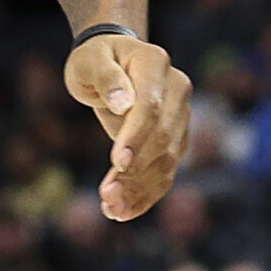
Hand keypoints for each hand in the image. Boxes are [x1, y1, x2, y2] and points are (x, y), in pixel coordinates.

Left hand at [63, 33, 190, 221]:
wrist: (113, 60)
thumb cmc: (95, 59)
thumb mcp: (89, 60)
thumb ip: (104, 76)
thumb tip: (123, 103)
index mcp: (155, 64)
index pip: (151, 106)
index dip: (136, 136)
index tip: (118, 163)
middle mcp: (177, 89)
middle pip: (162, 138)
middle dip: (136, 171)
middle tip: (106, 196)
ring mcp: (181, 115)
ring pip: (168, 160)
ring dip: (141, 189)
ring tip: (112, 209)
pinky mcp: (176, 138)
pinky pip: (165, 170)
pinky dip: (146, 193)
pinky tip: (124, 211)